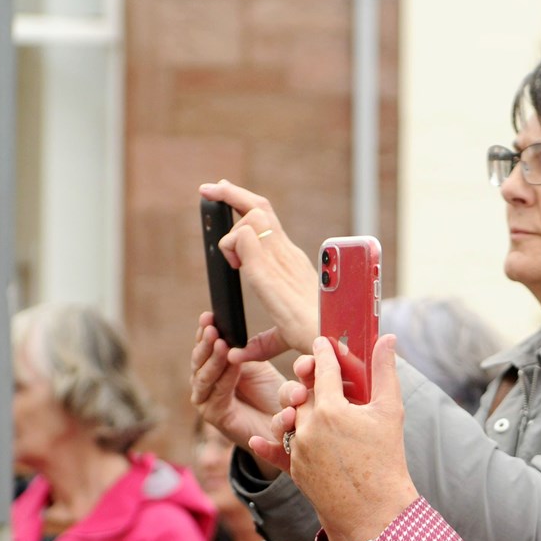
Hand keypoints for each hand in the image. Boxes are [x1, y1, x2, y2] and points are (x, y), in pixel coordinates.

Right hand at [190, 314, 288, 462]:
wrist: (287, 427)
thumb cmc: (274, 394)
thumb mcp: (258, 365)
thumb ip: (243, 350)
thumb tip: (230, 326)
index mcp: (214, 368)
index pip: (205, 347)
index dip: (205, 331)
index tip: (209, 315)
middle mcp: (206, 384)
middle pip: (198, 361)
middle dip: (205, 343)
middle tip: (211, 326)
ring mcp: (206, 401)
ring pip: (203, 377)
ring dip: (212, 358)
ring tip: (219, 341)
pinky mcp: (215, 416)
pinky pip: (217, 393)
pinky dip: (224, 377)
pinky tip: (231, 362)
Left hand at [199, 180, 320, 353]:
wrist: (331, 339)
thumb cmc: (314, 337)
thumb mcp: (281, 336)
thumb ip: (262, 342)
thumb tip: (242, 352)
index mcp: (292, 263)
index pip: (269, 222)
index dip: (245, 205)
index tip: (226, 195)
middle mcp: (287, 253)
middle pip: (260, 207)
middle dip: (232, 193)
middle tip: (210, 188)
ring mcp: (279, 258)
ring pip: (250, 217)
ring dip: (230, 235)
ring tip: (231, 262)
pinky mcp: (267, 269)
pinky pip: (244, 236)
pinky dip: (231, 246)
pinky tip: (235, 266)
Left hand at [251, 336, 417, 540]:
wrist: (374, 512)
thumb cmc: (387, 460)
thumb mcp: (390, 411)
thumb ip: (385, 371)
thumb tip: (387, 337)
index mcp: (332, 408)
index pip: (323, 369)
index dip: (324, 353)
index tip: (322, 342)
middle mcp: (308, 427)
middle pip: (303, 392)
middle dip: (309, 379)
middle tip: (314, 369)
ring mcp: (298, 449)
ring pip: (289, 418)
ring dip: (295, 408)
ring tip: (306, 402)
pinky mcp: (293, 470)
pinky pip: (276, 453)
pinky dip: (267, 445)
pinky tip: (258, 439)